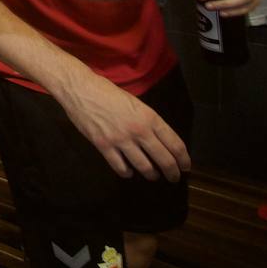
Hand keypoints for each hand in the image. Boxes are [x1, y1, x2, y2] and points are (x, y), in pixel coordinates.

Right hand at [58, 71, 190, 180]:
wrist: (81, 89)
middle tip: (173, 178)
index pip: (175, 144)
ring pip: (144, 167)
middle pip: (164, 159)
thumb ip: (149, 122)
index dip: (183, 159)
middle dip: (172, 172)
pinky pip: (120, 167)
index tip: (185, 167)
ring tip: (153, 176)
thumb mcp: (136, 104)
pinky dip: (127, 173)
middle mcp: (139, 130)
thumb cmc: (108, 93)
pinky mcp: (103, 146)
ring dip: (151, 175)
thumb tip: (159, 140)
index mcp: (150, 118)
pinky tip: (129, 172)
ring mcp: (121, 139)